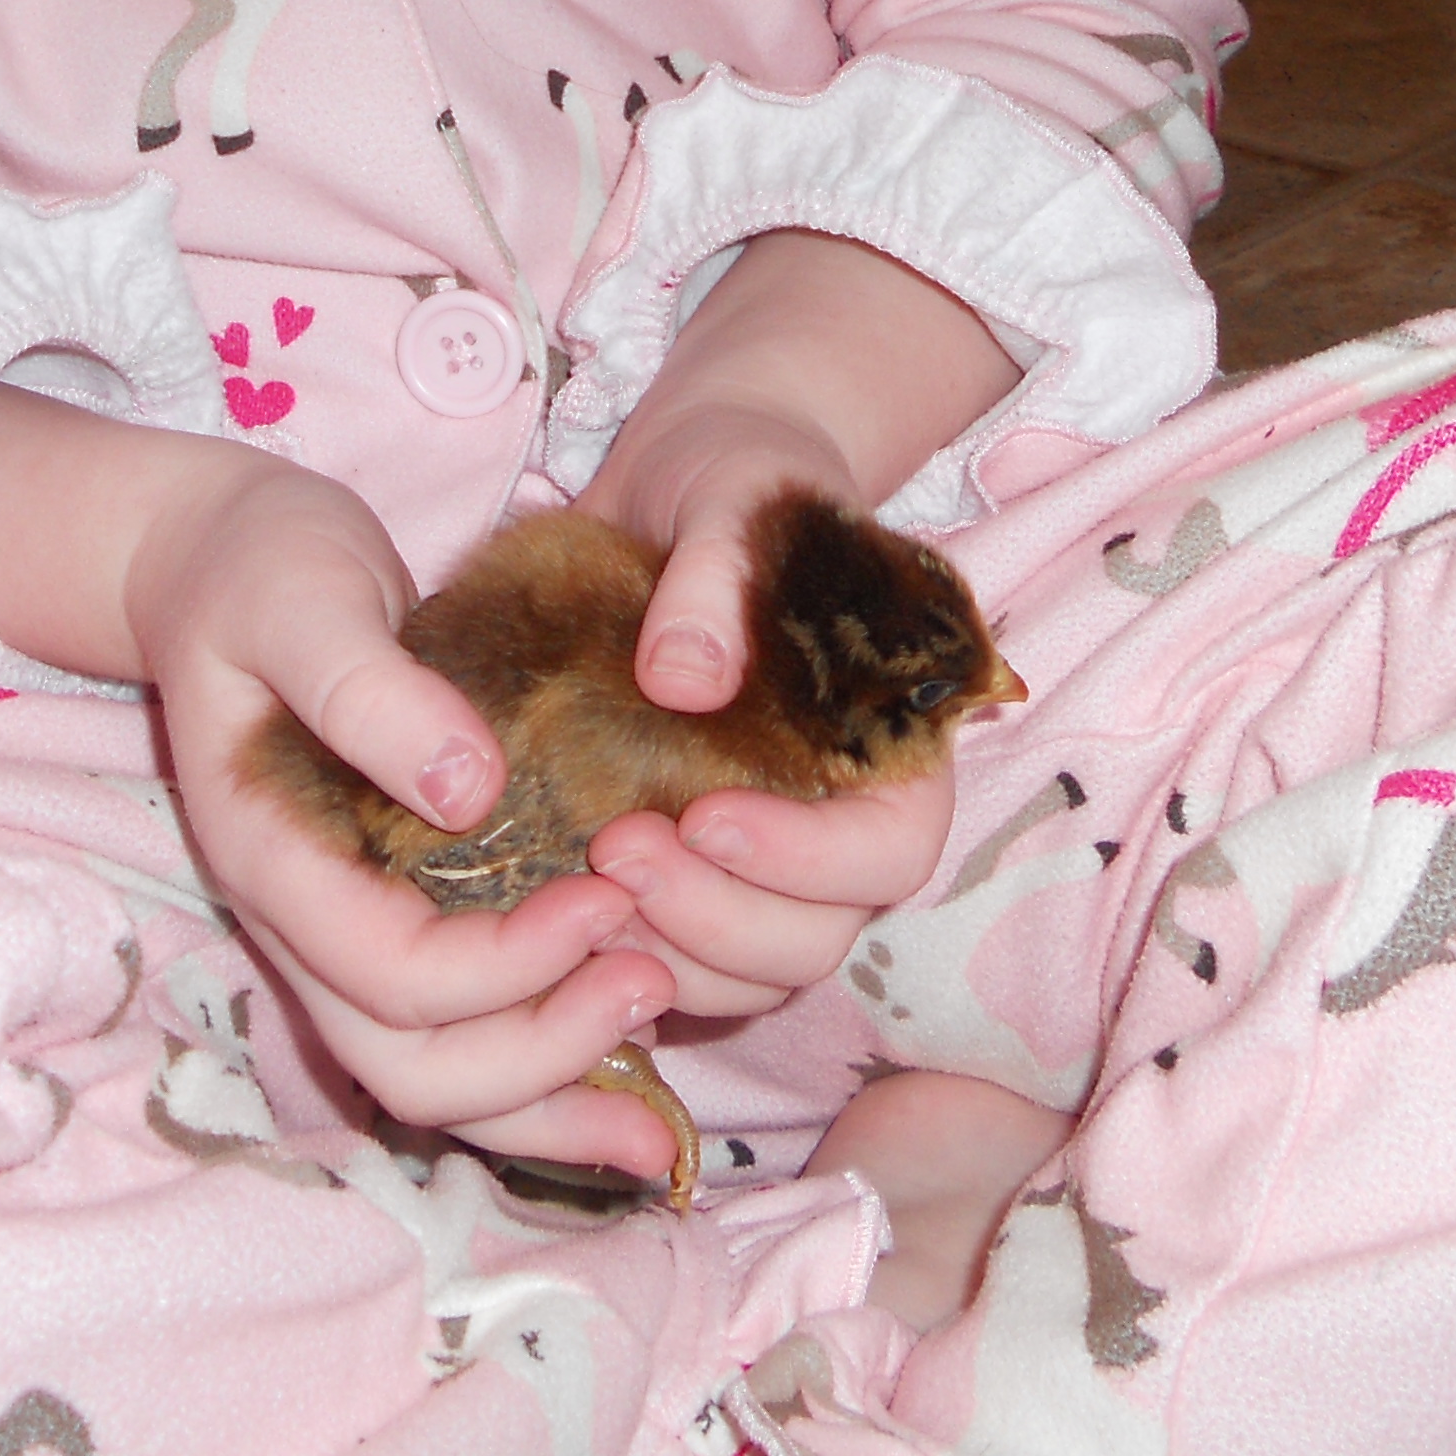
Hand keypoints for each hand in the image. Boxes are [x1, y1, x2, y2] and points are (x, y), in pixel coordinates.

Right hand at [126, 451, 693, 1185]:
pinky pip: (463, 1037)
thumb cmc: (261, 570)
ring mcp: (346, 933)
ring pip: (436, 1081)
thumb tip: (467, 791)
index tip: (610, 891)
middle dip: (537, 1052)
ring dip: (549, 1099)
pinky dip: (544, 1075)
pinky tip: (633, 1081)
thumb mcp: (303, 599)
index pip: (390, 971)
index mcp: (274, 858)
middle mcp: (307, 924)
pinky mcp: (396, 918)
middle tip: (653, 980)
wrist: (218, 562)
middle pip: (409, 1065)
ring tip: (660, 1091)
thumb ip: (369, 692)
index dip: (505, 962)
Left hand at [572, 233, 1017, 1015]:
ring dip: (672, 953)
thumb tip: (685, 678)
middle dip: (719, 916)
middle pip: (821, 934)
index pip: (891, 848)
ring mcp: (774, 861)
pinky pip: (690, 966)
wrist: (684, 488)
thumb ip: (719, 574)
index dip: (806, 857)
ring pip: (757, 972)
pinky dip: (634, 960)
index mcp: (890, 740)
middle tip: (613, 851)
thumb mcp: (733, 493)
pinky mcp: (700, 874)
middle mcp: (845, 819)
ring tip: (582, 885)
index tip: (701, 812)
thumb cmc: (736, 483)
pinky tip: (565, 908)